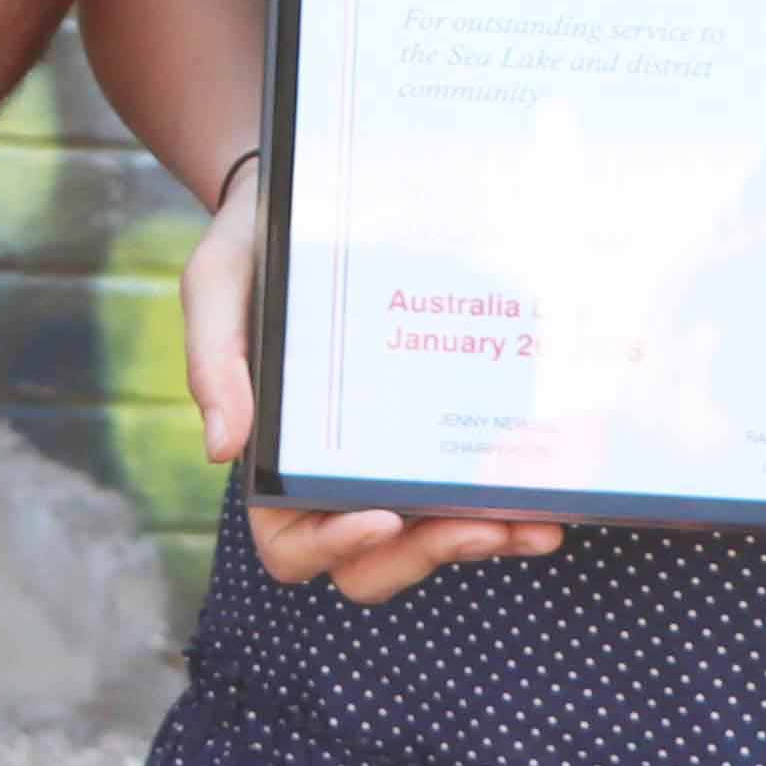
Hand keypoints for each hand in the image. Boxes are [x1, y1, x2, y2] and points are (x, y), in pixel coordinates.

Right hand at [179, 149, 562, 609]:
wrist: (308, 201)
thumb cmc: (252, 247)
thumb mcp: (217, 288)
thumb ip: (214, 364)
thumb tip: (222, 450)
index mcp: (270, 461)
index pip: (293, 544)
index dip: (336, 547)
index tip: (381, 516)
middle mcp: (329, 477)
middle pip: (374, 564)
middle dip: (430, 554)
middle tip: (484, 525)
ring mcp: (386, 462)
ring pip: (432, 540)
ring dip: (484, 540)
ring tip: (538, 524)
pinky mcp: (434, 434)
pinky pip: (469, 492)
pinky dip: (507, 502)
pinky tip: (551, 488)